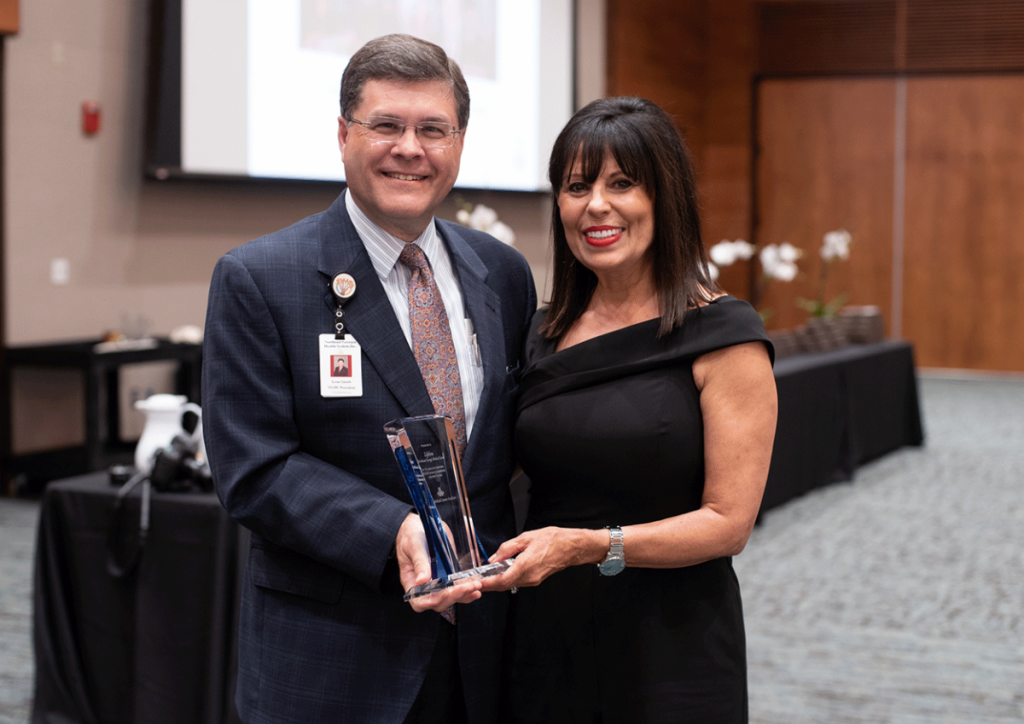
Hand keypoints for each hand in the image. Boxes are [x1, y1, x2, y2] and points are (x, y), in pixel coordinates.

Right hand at [395, 513, 481, 612]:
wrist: (417, 526)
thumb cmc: (410, 535)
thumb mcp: (414, 545)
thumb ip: (419, 562)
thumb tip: (421, 580)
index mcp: (411, 581)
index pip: (419, 602)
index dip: (432, 601)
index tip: (446, 593)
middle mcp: (424, 587)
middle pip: (438, 602)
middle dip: (454, 596)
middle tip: (470, 586)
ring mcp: (436, 583)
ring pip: (450, 598)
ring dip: (464, 594)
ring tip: (477, 586)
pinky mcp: (447, 576)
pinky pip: (456, 588)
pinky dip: (466, 588)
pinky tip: (477, 584)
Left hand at [479, 526, 602, 591]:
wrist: (572, 547)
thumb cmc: (553, 540)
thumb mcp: (526, 537)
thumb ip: (508, 548)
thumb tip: (494, 559)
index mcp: (525, 565)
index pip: (501, 580)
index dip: (487, 583)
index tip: (476, 583)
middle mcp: (529, 577)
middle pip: (504, 585)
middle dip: (489, 584)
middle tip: (476, 580)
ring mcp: (533, 580)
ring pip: (510, 584)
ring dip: (498, 582)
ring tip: (487, 575)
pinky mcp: (536, 580)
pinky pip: (518, 582)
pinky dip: (507, 579)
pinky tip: (503, 572)